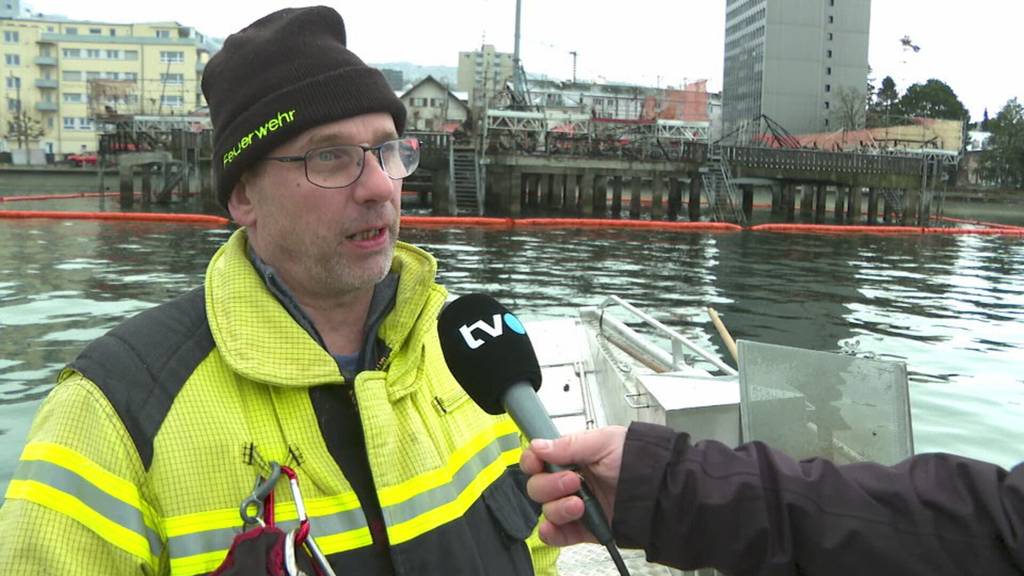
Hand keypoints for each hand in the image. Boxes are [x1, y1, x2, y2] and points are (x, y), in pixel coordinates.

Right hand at [519, 426, 626, 545]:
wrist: (660, 491)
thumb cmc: (638, 460)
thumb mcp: (604, 442)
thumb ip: (569, 444)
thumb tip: (538, 445)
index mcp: (572, 456)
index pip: (538, 459)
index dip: (532, 461)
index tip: (537, 462)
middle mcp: (570, 480)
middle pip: (537, 486)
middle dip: (550, 484)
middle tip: (572, 480)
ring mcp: (575, 505)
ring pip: (546, 510)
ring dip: (557, 508)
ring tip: (579, 504)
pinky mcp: (582, 528)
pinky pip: (556, 535)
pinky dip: (551, 533)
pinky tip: (556, 526)